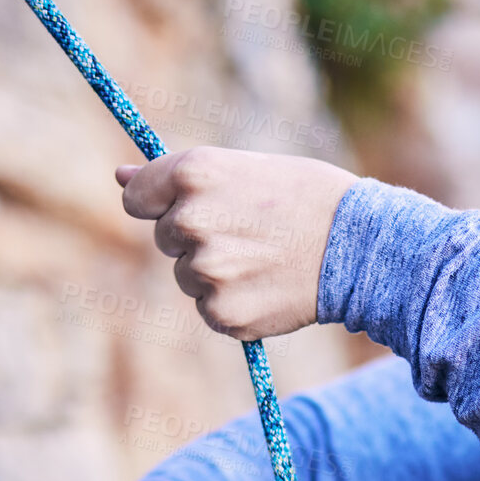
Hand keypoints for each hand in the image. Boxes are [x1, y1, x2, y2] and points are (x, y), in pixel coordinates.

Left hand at [116, 147, 357, 341]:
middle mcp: (190, 221)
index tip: (191, 208)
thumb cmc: (306, 197)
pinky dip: (234, 303)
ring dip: (216, 272)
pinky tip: (269, 286)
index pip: (137, 198)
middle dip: (198, 238)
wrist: (360, 246)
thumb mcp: (242, 168)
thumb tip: (119, 175)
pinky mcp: (222, 312)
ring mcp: (205, 271)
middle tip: (252, 233)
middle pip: (166, 240)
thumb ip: (180, 178)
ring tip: (266, 260)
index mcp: (192, 173)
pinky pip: (210, 309)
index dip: (162, 204)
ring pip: (188, 276)